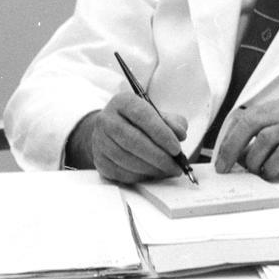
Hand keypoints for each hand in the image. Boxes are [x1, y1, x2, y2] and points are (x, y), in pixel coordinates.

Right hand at [67, 91, 187, 183]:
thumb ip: (173, 122)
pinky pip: (120, 172)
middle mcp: (106, 119)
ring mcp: (99, 140)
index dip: (161, 134)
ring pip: (126, 159)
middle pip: (133, 140)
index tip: (176, 149)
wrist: (114, 131)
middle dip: (158, 156)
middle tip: (175, 166)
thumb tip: (179, 135)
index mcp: (123, 102)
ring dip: (151, 169)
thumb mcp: (159, 116)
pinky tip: (152, 173)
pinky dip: (139, 176)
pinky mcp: (98, 160)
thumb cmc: (141, 123)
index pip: (142, 116)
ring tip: (167, 170)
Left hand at [213, 99, 278, 178]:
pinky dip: (273, 166)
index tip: (220, 158)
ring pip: (265, 138)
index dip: (227, 139)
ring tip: (255, 172)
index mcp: (276, 108)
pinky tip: (272, 173)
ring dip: (254, 159)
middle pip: (249, 124)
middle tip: (224, 168)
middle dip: (231, 148)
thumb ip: (265, 136)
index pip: (242, 118)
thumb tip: (238, 157)